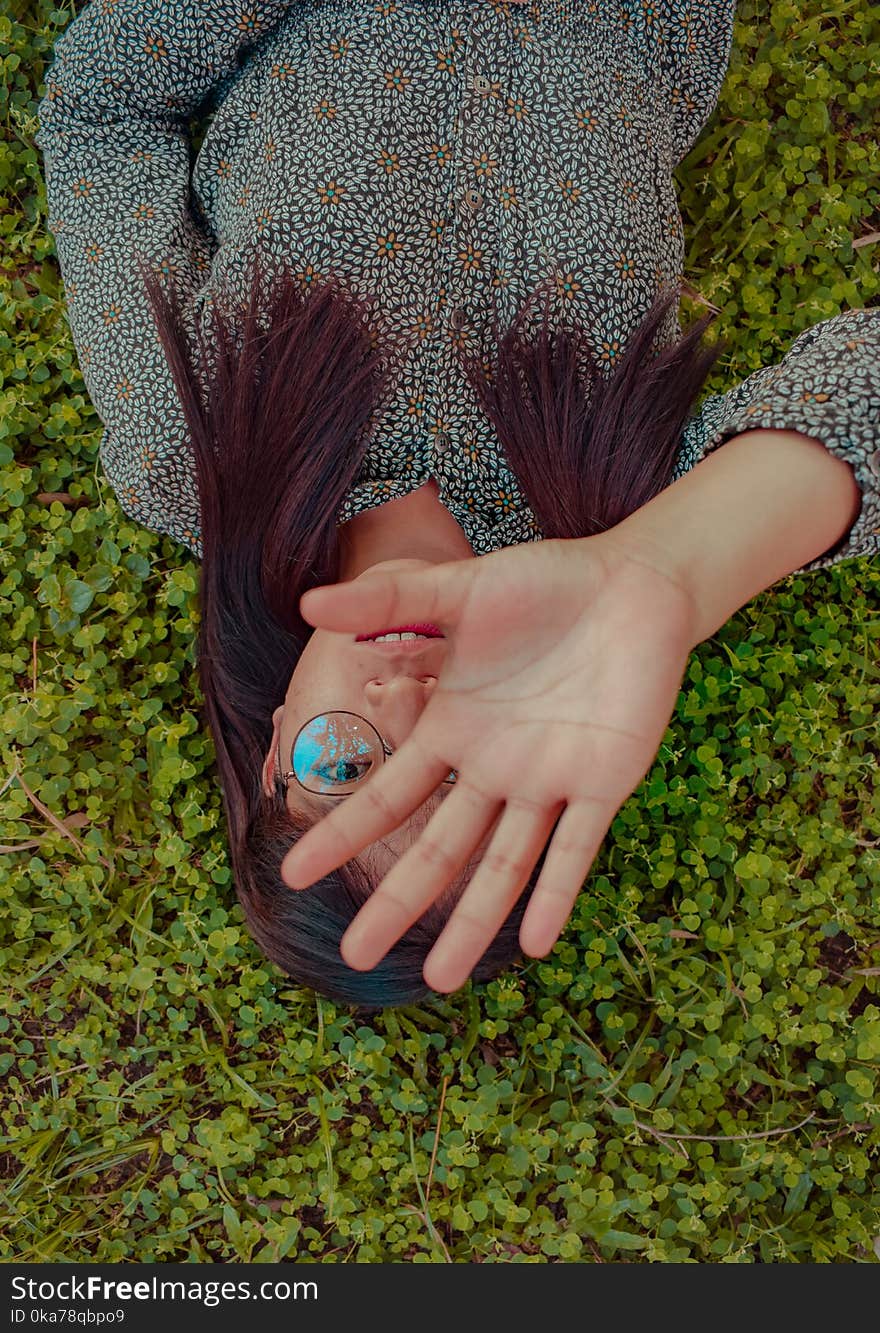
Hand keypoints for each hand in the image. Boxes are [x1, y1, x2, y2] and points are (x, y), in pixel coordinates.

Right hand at [280, 531, 698, 991]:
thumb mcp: (461, 589)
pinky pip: (577, 847)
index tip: (295, 874)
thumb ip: (389, 604)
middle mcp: (494, 768)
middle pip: (439, 849)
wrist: (634, 584)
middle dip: (397, 901)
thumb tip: (306, 605)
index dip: (344, 835)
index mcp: (454, 730)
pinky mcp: (605, 781)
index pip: (389, 795)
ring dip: (473, 922)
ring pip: (504, 865)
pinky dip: (557, 893)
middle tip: (351, 955)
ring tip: (438, 980)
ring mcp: (550, 781)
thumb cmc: (545, 584)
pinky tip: (532, 942)